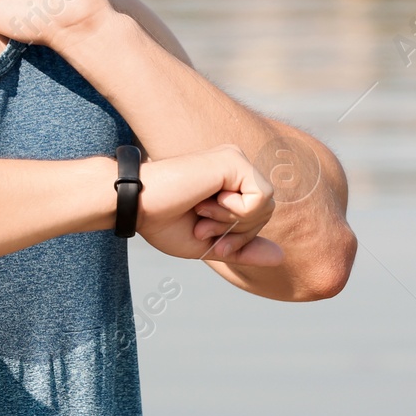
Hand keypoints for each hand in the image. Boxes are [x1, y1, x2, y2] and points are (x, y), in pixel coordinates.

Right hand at [136, 146, 282, 266]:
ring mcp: (235, 159)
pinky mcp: (233, 160)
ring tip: (201, 213)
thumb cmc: (162, 221)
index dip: (240, 237)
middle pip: (267, 211)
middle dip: (238, 231)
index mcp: (230, 181)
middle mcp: (235, 165)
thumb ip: (243, 248)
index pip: (260, 215)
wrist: (134, 204)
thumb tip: (281, 256)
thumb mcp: (209, 243)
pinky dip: (234, 212)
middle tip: (201, 226)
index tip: (205, 236)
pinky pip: (260, 197)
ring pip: (266, 204)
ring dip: (232, 221)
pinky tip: (205, 202)